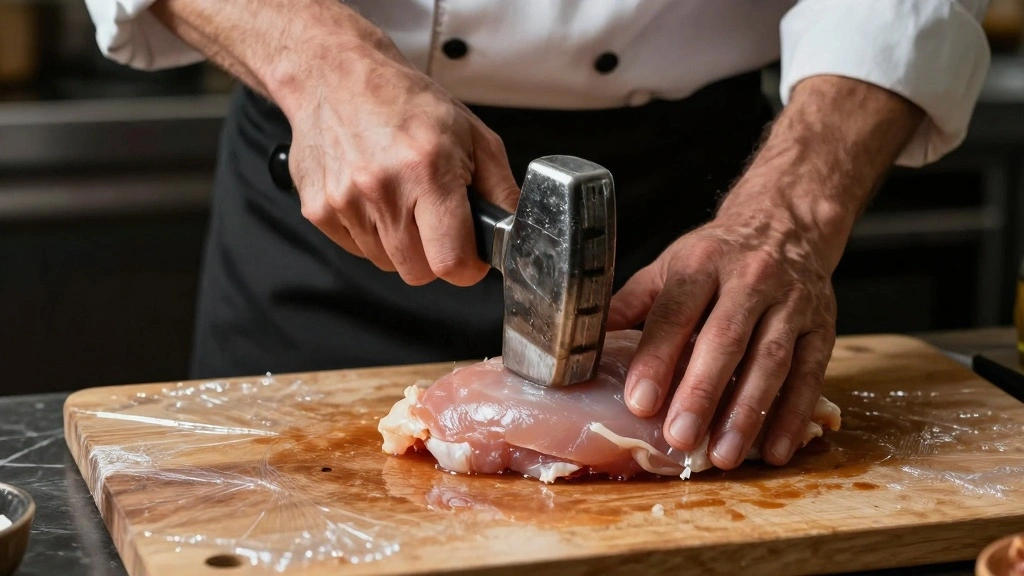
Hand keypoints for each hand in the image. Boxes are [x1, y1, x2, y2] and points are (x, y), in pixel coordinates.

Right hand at [150, 0, 519, 286]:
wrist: (336, 74)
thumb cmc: (405, 101)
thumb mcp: (473, 134)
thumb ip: (501, 190)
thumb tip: (517, 232)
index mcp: (429, 169)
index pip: (452, 261)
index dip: (467, 266)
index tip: (470, 254)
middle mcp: (384, 188)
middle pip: (419, 272)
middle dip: (435, 255)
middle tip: (436, 220)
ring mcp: (346, 202)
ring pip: (387, 264)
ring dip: (401, 243)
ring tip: (401, 198)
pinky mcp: (318, 210)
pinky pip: (358, 250)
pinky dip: (371, 234)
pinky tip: (374, 197)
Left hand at [607, 206, 837, 469]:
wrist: (785, 224)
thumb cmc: (716, 256)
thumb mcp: (669, 266)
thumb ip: (631, 305)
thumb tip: (582, 345)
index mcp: (701, 262)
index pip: (675, 312)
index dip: (657, 358)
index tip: (639, 402)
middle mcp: (750, 278)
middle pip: (724, 339)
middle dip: (702, 392)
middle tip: (680, 437)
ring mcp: (791, 302)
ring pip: (771, 361)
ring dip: (747, 412)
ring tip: (722, 454)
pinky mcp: (823, 327)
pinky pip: (811, 375)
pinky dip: (793, 416)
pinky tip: (773, 450)